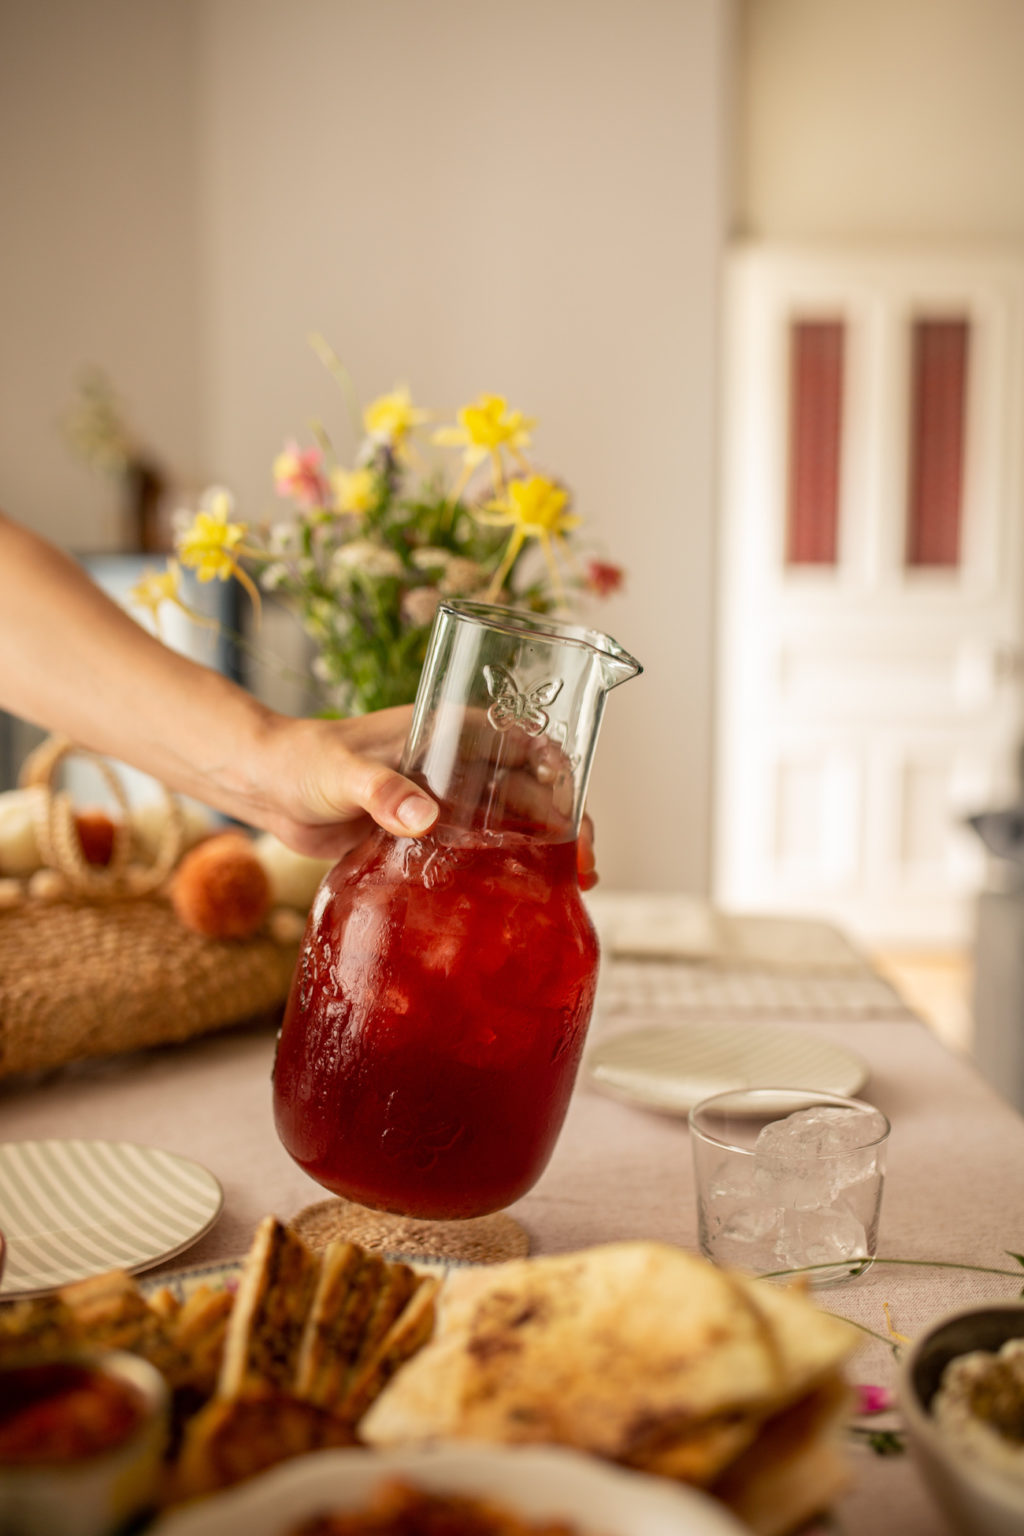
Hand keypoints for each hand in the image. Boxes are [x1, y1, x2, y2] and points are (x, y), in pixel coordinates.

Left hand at [249, 706, 597, 885]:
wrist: (265, 788)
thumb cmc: (301, 761)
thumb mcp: (342, 773)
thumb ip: (380, 791)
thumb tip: (424, 817)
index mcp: (450, 731)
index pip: (530, 744)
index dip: (565, 778)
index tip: (579, 818)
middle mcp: (457, 764)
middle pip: (532, 790)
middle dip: (567, 825)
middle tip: (585, 871)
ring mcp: (444, 800)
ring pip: (512, 822)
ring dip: (544, 851)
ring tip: (568, 891)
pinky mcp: (426, 835)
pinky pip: (478, 850)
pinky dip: (504, 869)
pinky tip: (519, 900)